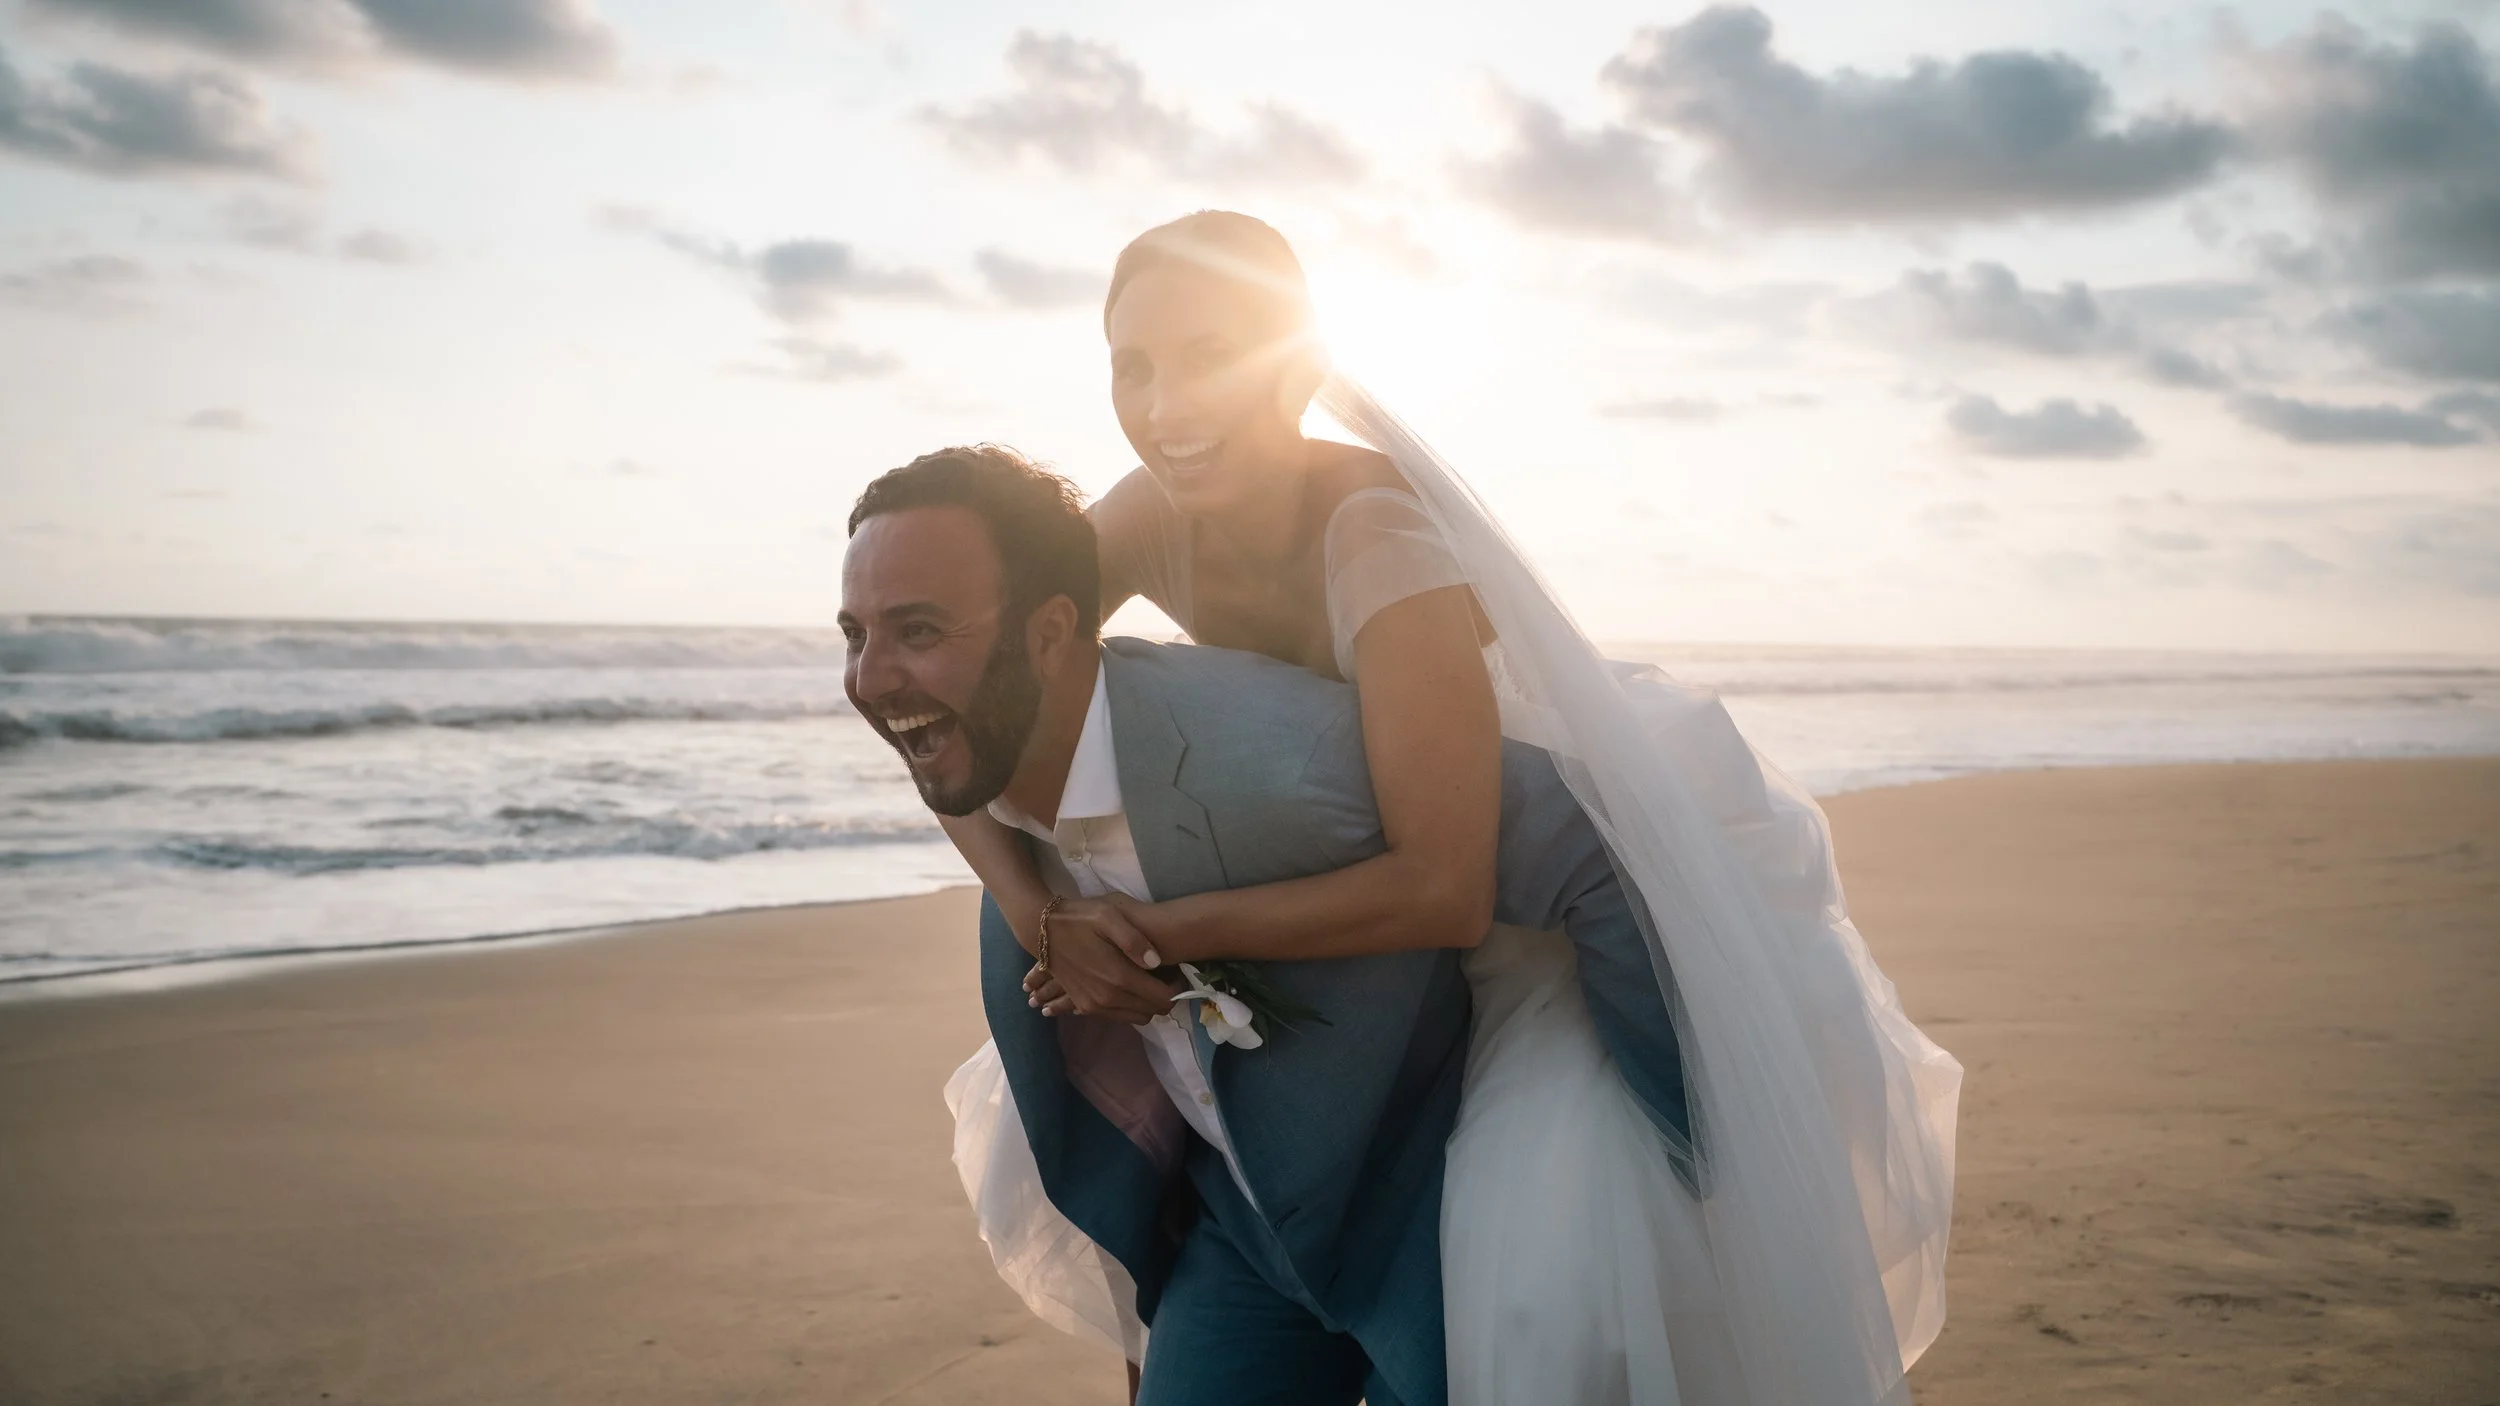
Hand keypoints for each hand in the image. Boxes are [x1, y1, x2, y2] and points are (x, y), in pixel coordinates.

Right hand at [1024, 895, 1172, 1023]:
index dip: (1176, 989)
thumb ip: (1135, 940)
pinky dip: (1127, 1006)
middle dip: (1163, 997)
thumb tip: (1157, 962)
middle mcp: (1108, 999)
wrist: (1041, 931)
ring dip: (1145, 1003)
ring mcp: (1094, 1006)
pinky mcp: (1083, 1006)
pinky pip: (1116, 1016)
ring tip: (1145, 980)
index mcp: (1119, 978)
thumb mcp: (1109, 915)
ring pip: (1136, 1017)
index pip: (1162, 999)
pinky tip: (1125, 986)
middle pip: (1152, 1012)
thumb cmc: (1079, 918)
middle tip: (1163, 976)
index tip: (1176, 973)